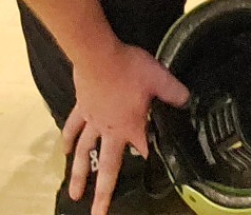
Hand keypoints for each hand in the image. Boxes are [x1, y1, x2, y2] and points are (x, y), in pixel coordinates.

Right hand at [61, 42, 188, 214]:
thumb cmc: (130, 68)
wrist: (99, 56)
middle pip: (106, 166)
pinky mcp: (82, 108)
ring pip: (83, 153)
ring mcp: (93, 120)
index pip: (143, 148)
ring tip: (74, 194)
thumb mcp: (160, 79)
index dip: (150, 159)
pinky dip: (67, 139)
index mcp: (131, 126)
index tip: (153, 175)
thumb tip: (187, 102)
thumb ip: (174, 93)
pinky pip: (73, 127)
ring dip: (78, 174)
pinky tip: (62, 151)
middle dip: (103, 192)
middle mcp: (110, 130)